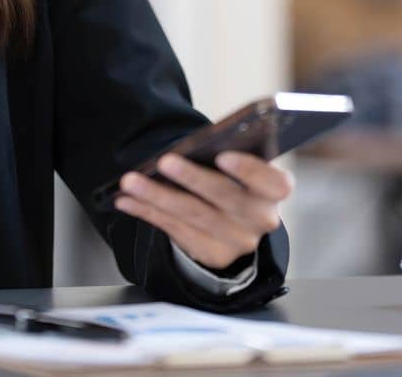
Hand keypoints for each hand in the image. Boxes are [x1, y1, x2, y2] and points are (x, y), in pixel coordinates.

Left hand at [113, 151, 292, 269]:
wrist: (236, 221)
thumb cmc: (234, 179)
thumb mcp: (240, 167)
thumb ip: (227, 157)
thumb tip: (191, 147)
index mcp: (273, 190)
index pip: (275, 183)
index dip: (250, 170)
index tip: (223, 155)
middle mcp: (261, 219)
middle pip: (226, 199)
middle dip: (192, 179)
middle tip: (164, 162)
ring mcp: (237, 241)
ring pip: (194, 217)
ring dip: (158, 196)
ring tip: (131, 181)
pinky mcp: (212, 255)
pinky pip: (175, 231)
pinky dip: (148, 213)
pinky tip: (127, 200)